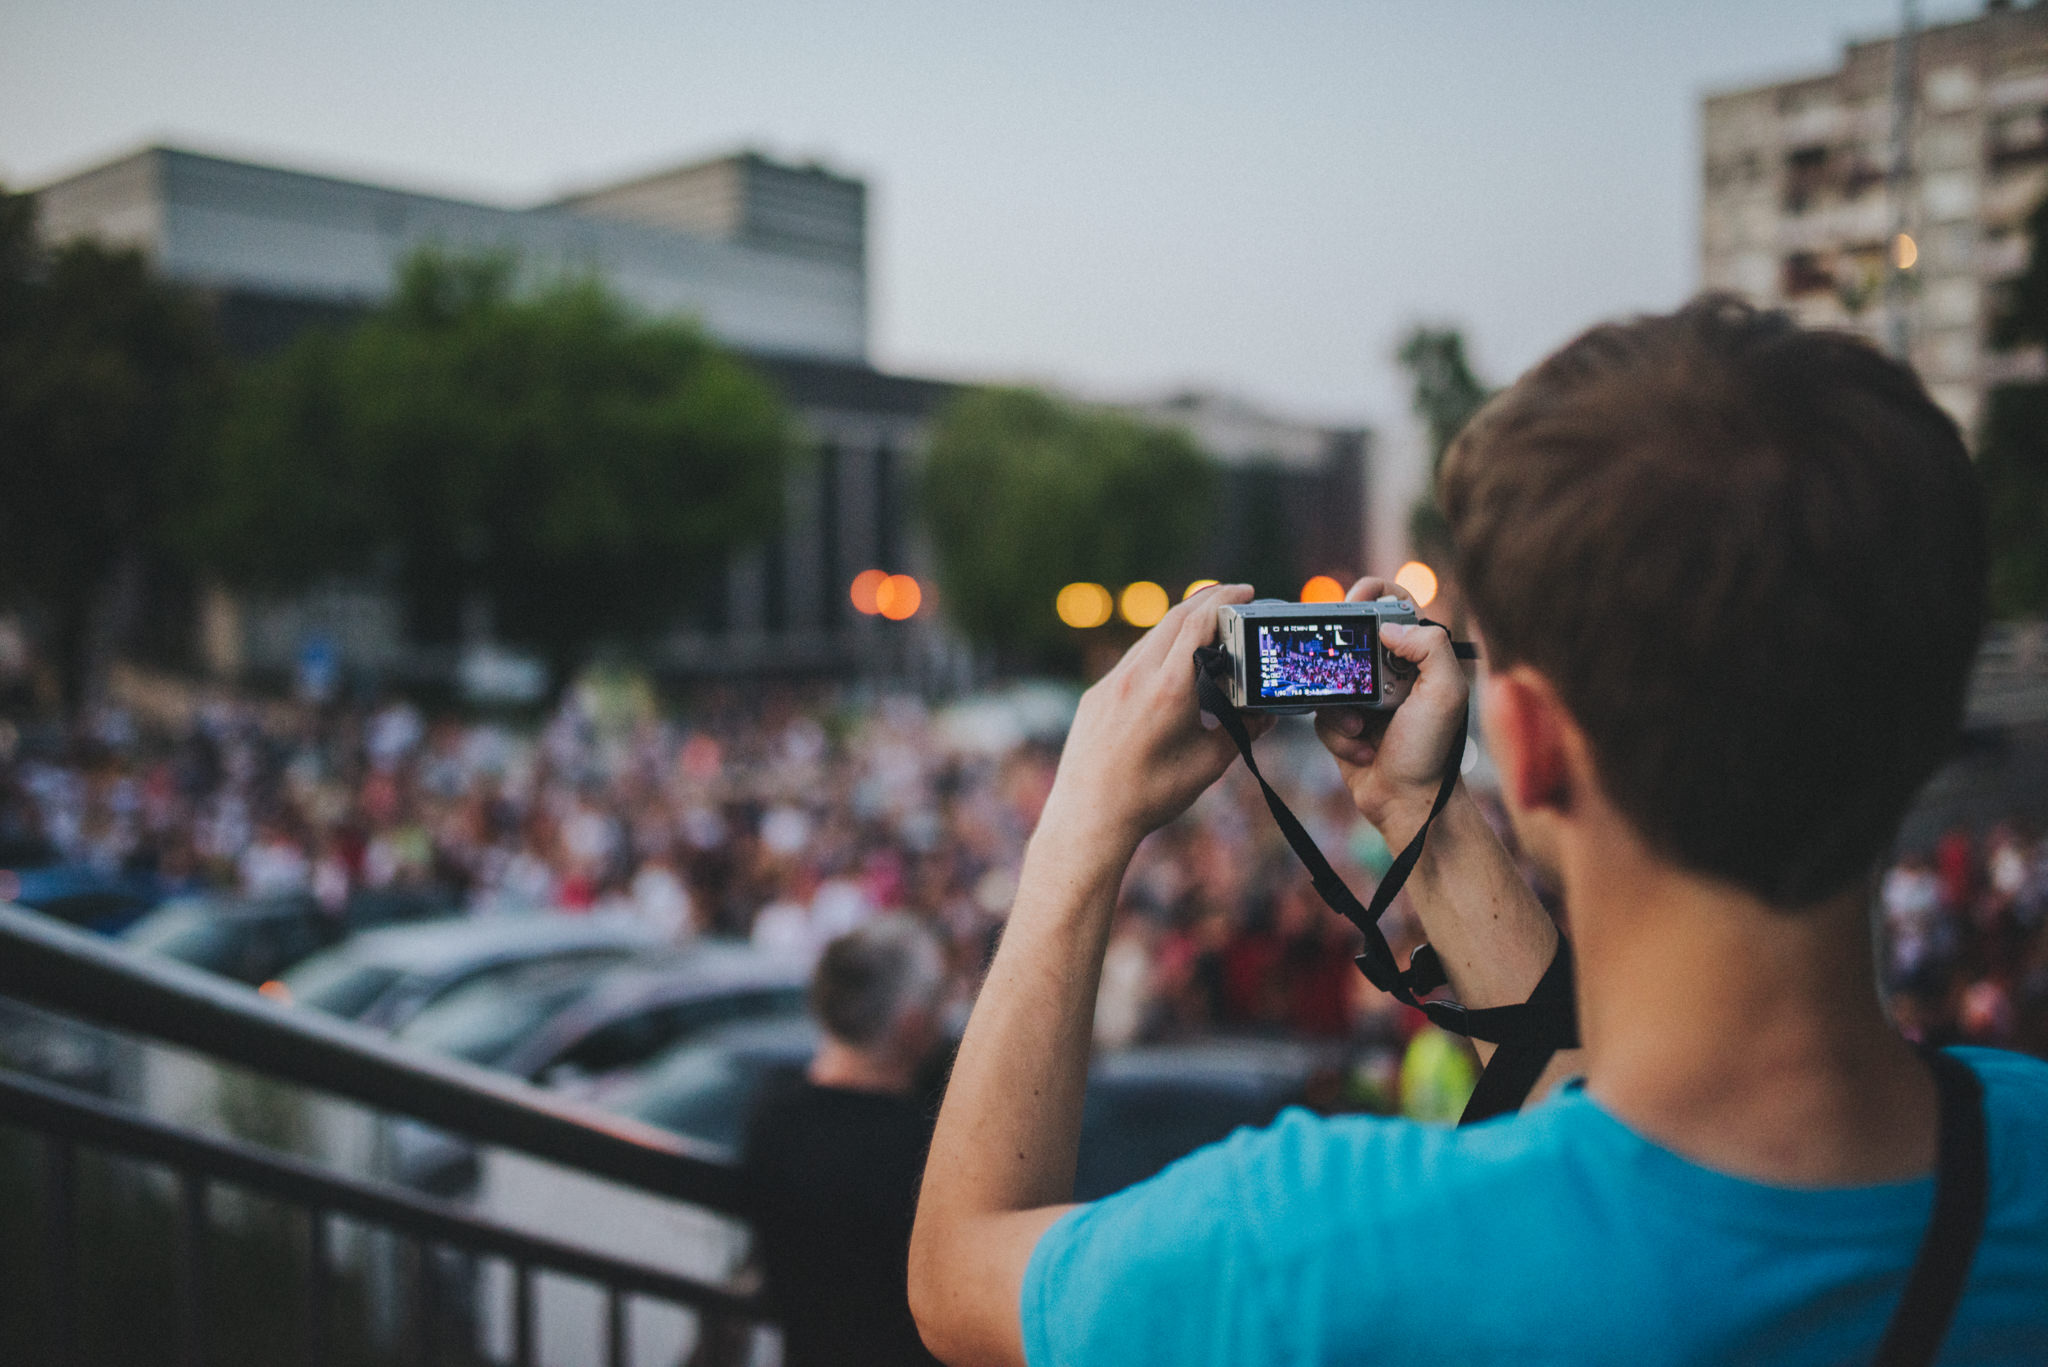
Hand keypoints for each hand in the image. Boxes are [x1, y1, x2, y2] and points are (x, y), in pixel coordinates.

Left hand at [1040, 583, 1266, 853]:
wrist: (1089, 816)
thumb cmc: (1151, 795)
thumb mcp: (1209, 764)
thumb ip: (1243, 733)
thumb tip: (1268, 715)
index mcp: (1168, 689)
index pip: (1198, 624)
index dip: (1226, 601)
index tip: (1247, 593)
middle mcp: (1136, 677)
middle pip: (1174, 618)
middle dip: (1207, 601)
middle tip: (1235, 597)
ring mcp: (1111, 683)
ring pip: (1151, 637)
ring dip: (1181, 624)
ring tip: (1208, 627)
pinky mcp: (1096, 696)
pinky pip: (1131, 660)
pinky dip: (1158, 648)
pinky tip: (1171, 663)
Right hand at [1314, 577, 1469, 844]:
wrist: (1409, 804)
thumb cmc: (1432, 751)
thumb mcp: (1445, 694)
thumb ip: (1430, 648)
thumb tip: (1387, 626)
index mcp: (1418, 656)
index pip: (1394, 604)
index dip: (1372, 593)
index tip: (1355, 602)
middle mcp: (1390, 671)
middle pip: (1350, 635)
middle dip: (1344, 656)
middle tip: (1348, 674)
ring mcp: (1363, 697)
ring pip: (1330, 677)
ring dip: (1342, 707)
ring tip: (1363, 729)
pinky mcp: (1341, 722)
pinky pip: (1321, 713)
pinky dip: (1337, 733)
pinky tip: (1361, 751)